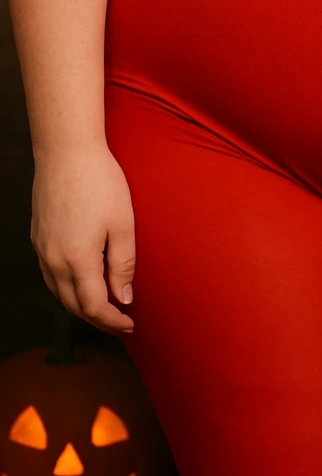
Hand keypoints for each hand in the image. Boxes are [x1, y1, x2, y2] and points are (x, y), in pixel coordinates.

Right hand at [31, 144, 135, 335]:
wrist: (66, 152)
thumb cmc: (100, 182)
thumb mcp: (123, 223)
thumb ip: (123, 264)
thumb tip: (124, 298)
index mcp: (77, 260)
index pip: (94, 306)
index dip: (112, 321)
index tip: (130, 324)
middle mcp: (53, 260)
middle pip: (73, 305)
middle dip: (97, 318)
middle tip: (120, 320)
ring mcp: (42, 249)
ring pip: (59, 292)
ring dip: (81, 305)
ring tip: (105, 304)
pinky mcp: (38, 237)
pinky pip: (50, 275)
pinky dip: (67, 287)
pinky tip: (82, 280)